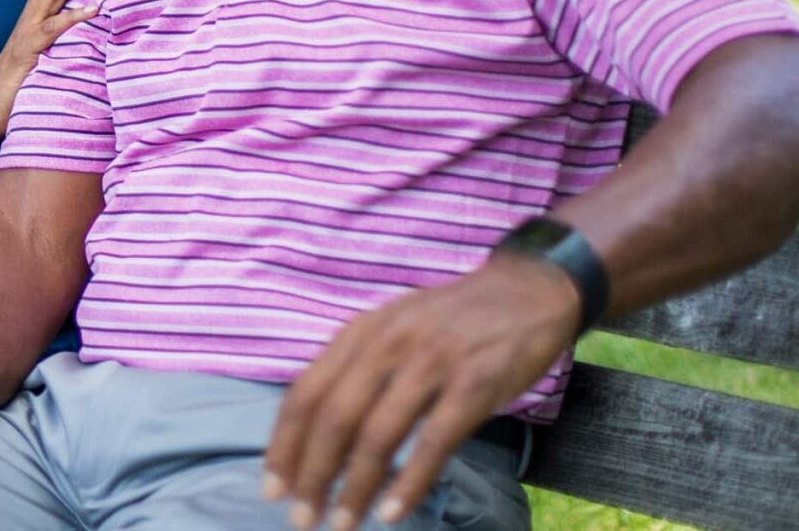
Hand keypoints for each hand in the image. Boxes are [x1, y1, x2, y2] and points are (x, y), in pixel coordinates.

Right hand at [0, 0, 95, 141]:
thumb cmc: (19, 77)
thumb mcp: (40, 43)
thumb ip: (56, 24)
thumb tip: (84, 10)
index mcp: (33, 9)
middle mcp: (31, 13)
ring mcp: (29, 30)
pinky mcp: (31, 50)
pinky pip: (54, 29)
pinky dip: (73, 16)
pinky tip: (94, 8)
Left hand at [262, 252, 580, 530]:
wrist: (526, 291)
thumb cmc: (452, 321)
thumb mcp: (391, 328)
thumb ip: (357, 368)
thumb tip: (319, 428)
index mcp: (360, 332)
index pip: (306, 392)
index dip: (284, 443)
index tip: (271, 485)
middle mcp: (387, 343)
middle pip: (334, 417)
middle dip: (312, 473)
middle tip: (300, 517)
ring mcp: (431, 362)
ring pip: (377, 434)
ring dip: (354, 486)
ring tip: (341, 523)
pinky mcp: (475, 383)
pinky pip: (434, 440)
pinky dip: (409, 481)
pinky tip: (393, 512)